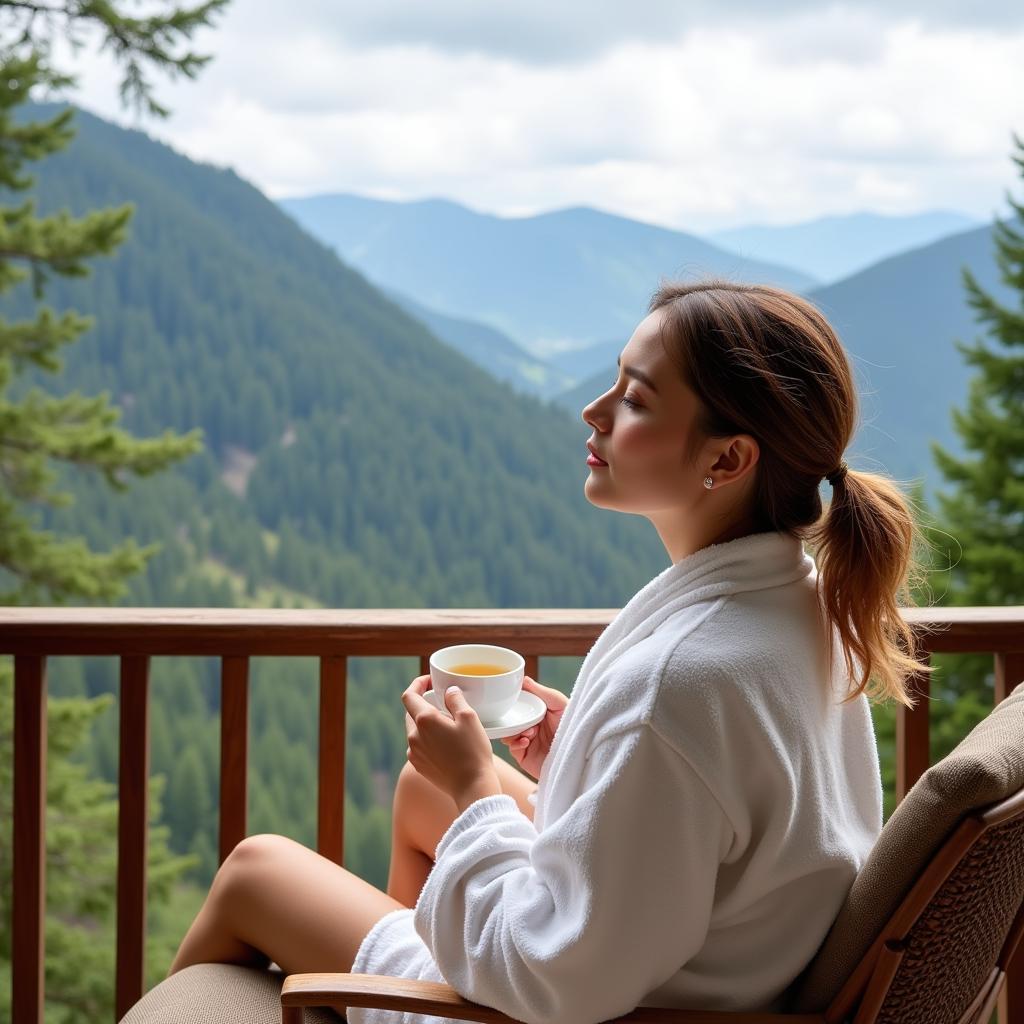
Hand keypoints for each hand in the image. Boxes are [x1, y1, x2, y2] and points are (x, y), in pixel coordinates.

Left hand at [402, 675, 499, 807]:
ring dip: (427, 724)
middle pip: (411, 712)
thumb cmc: (473, 751)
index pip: (409, 695)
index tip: (430, 682)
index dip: (417, 684)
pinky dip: (428, 740)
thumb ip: (455, 699)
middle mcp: (414, 736)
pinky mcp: (419, 765)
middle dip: (424, 705)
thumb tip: (449, 691)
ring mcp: (414, 753)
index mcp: (424, 720)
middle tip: (444, 706)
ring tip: (448, 727)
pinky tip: (446, 745)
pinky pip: (418, 746)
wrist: (472, 787)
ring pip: (415, 730)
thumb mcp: (469, 717)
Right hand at [499, 676, 568, 780]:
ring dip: (515, 731)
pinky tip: (527, 741)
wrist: (581, 752)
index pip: (518, 706)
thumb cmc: (574, 724)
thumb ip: (540, 691)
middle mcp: (531, 727)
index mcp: (537, 714)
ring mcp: (528, 743)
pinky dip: (516, 744)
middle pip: (511, 720)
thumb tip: (523, 678)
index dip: (513, 703)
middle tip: (524, 720)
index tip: (511, 700)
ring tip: (530, 732)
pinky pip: (512, 749)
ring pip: (508, 734)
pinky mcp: (526, 757)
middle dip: (514, 719)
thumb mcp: (558, 703)